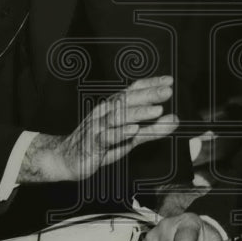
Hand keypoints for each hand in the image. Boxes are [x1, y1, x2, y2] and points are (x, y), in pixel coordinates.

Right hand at [18, 75, 177, 182]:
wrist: (66, 159)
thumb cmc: (100, 144)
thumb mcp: (130, 137)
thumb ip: (152, 129)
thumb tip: (175, 119)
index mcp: (114, 107)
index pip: (133, 91)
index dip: (150, 84)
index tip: (169, 81)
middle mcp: (105, 112)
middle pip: (127, 100)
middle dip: (148, 95)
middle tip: (167, 91)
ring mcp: (97, 127)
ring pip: (118, 117)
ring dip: (138, 113)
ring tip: (157, 110)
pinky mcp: (91, 144)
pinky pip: (106, 137)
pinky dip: (120, 133)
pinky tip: (133, 130)